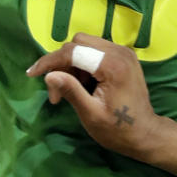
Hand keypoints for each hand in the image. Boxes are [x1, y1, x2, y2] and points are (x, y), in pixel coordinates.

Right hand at [27, 34, 166, 159]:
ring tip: (70, 92)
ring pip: (86, 45)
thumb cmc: (117, 129)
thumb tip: (49, 75)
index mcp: (112, 64)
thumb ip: (70, 91)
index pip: (74, 51)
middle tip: (57, 93)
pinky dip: (84, 64)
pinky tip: (84, 86)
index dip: (50, 61)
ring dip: (72, 65)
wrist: (145, 133)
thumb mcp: (90, 114)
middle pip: (79, 43)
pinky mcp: (123, 56)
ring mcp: (123, 51)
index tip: (32, 73)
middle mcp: (119, 51)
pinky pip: (96, 50)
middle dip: (62, 64)